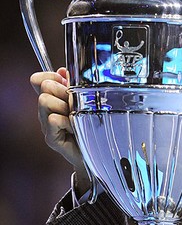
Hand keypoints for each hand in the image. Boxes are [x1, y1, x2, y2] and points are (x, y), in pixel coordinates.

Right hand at [30, 68, 89, 192]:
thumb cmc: (93, 126)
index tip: (64, 81)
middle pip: (44, 87)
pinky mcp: (51, 138)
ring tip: (76, 117)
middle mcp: (46, 110)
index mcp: (54, 98)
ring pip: (45, 101)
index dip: (50, 76)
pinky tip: (76, 129)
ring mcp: (46, 124)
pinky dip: (67, 122)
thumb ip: (75, 85)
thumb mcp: (87, 101)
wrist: (99, 153)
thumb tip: (63, 71)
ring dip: (65, 107)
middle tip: (76, 105)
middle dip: (63, 92)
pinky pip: (53, 119)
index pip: (38, 80)